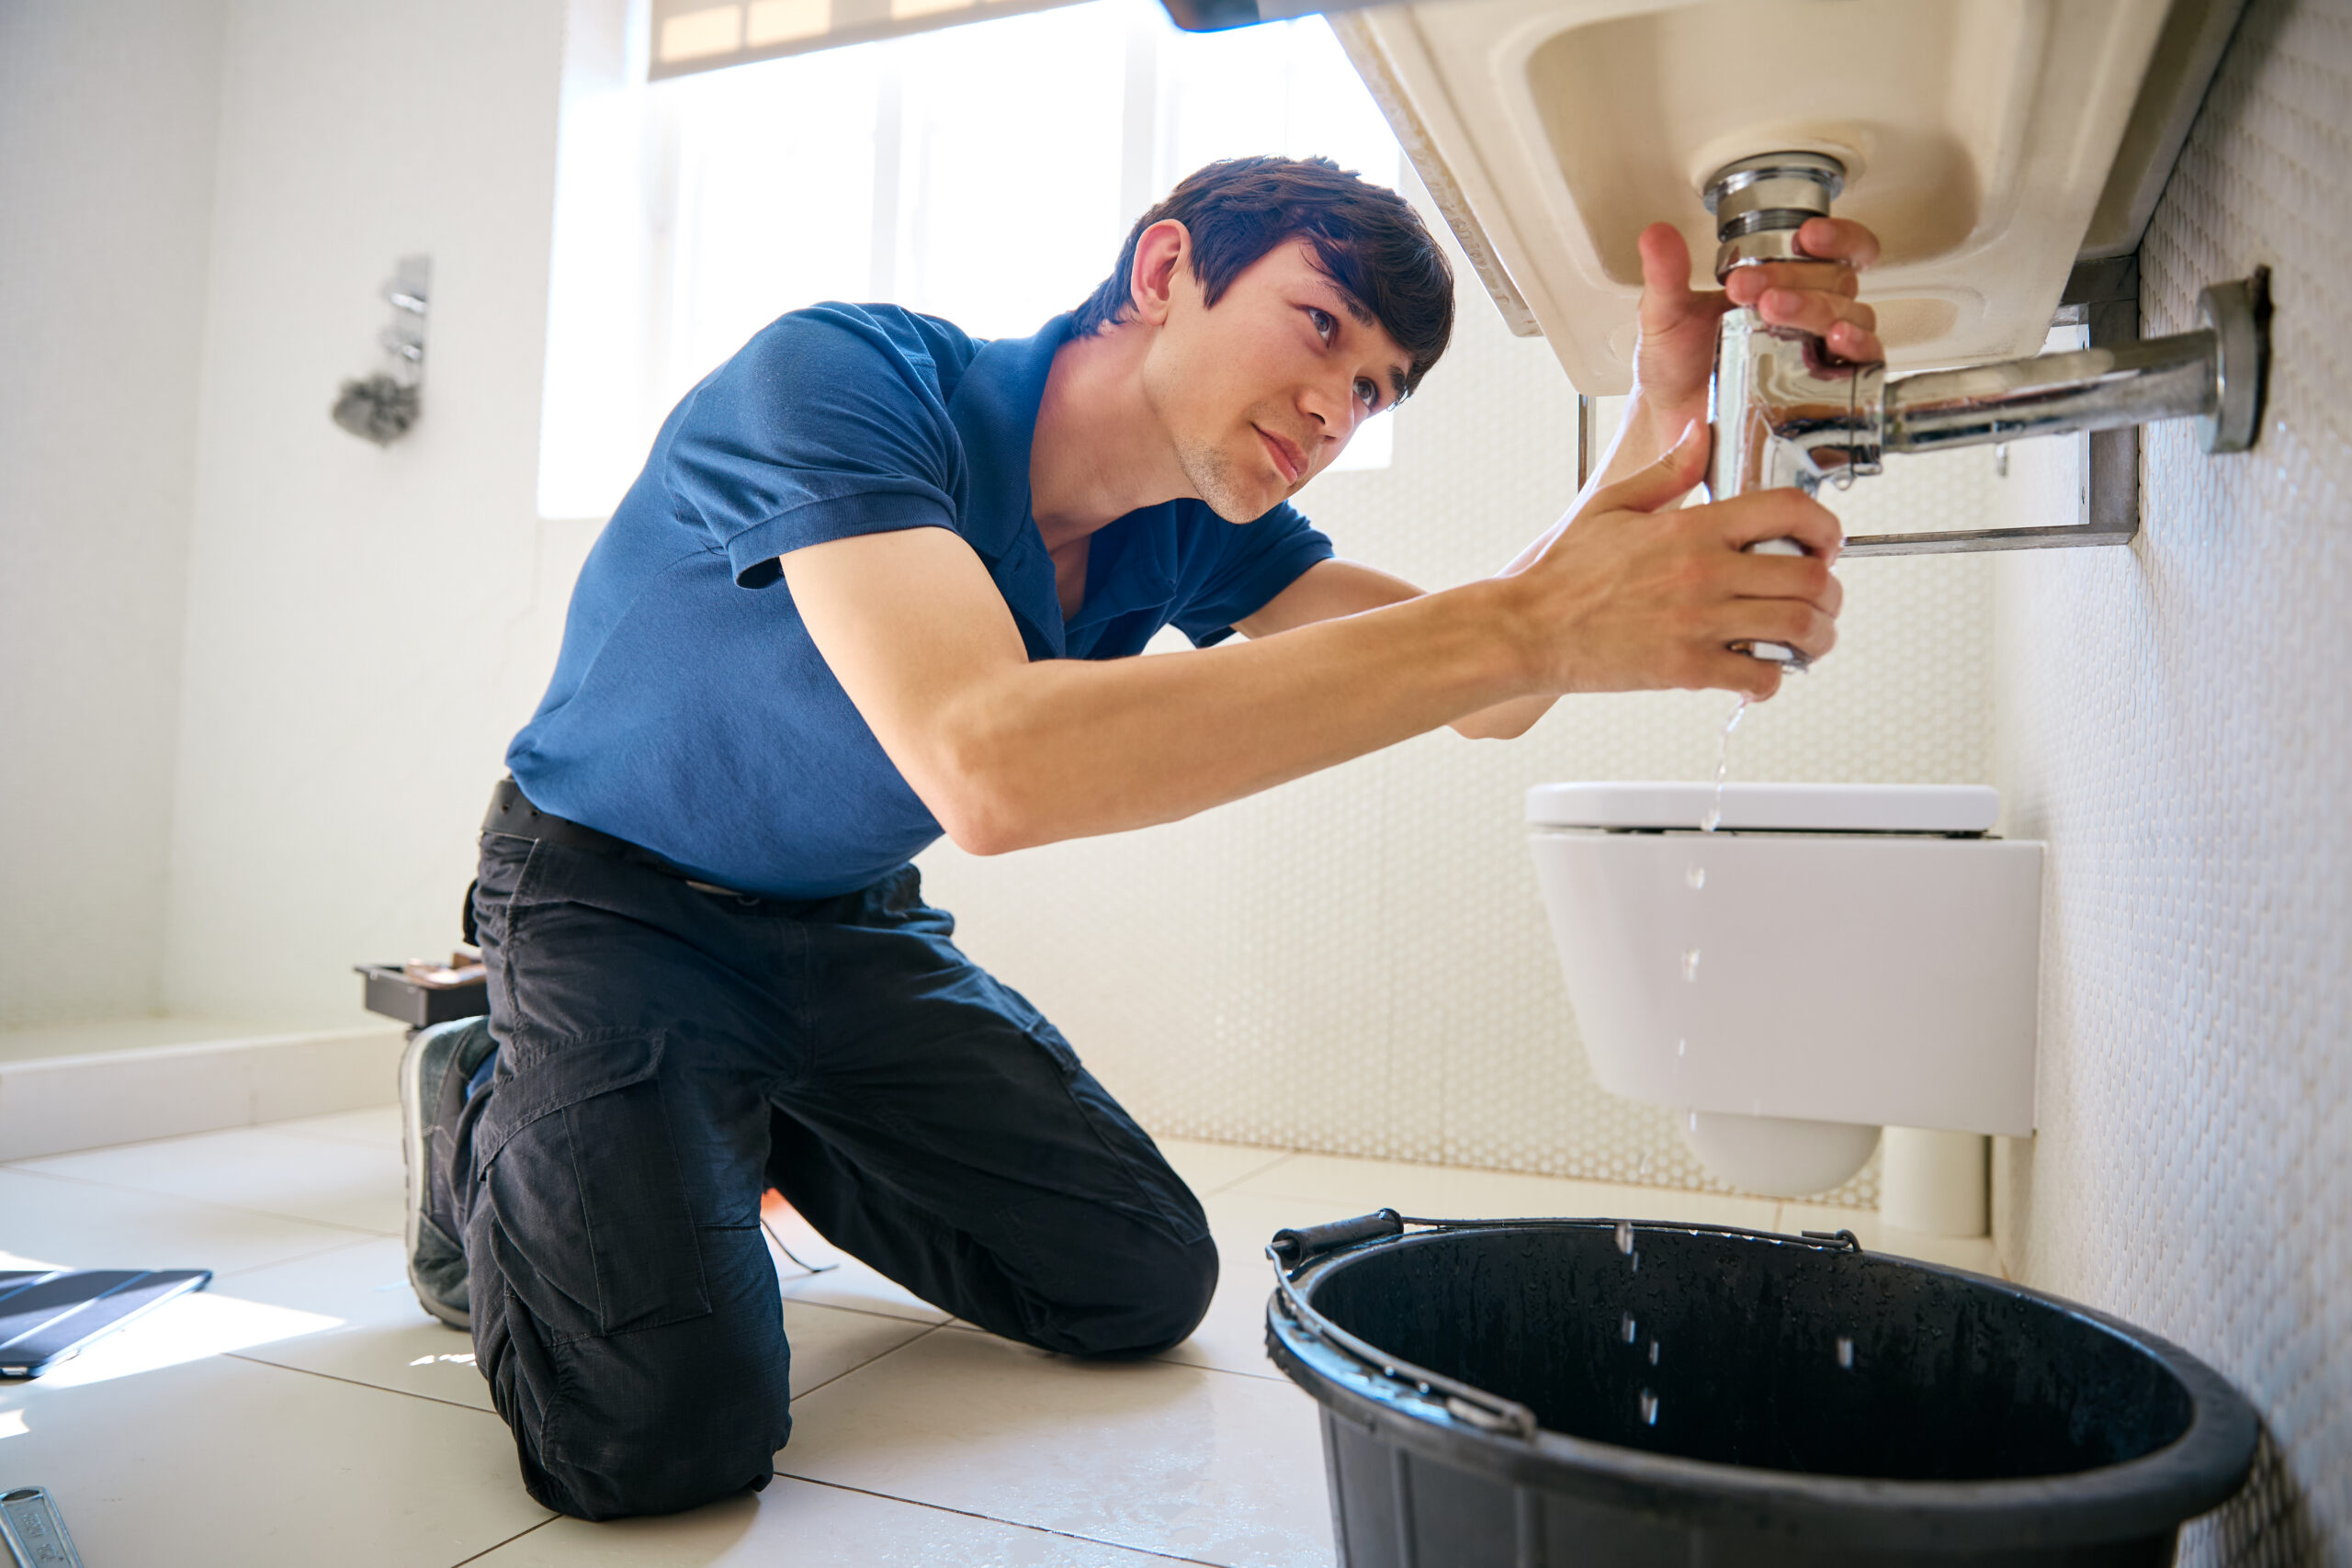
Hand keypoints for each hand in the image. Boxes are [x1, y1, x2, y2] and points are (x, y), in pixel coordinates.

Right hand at [1515, 423, 1844, 700]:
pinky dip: (1775, 679)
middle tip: (1823, 599)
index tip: (1825, 544)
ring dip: (1818, 637)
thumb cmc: (1564, 574)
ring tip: (1809, 640)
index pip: (1789, 511)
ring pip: (1798, 628)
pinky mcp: (1686, 668)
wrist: (1528, 629)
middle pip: (1809, 577)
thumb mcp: (1613, 505)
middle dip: (1830, 591)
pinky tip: (1763, 673)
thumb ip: (1668, 470)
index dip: (1825, 527)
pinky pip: (1760, 676)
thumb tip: (1700, 434)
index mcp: (1692, 528)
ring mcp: (1699, 623)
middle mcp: (1704, 573)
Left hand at [1629, 217, 1885, 432]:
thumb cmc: (1679, 367)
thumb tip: (1656, 235)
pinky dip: (1859, 349)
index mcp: (1783, 282)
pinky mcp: (1828, 390)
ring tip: (1775, 310)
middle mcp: (1811, 312)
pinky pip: (1863, 365)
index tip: (1807, 236)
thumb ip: (1665, 275)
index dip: (1835, 236)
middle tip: (1748, 288)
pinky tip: (1836, 342)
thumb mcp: (1666, 315)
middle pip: (1837, 279)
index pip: (1833, 248)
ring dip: (1818, 309)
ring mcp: (1821, 351)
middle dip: (1795, 277)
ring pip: (1851, 316)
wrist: (1674, 422)